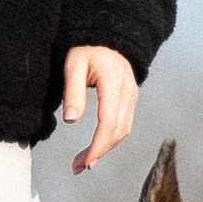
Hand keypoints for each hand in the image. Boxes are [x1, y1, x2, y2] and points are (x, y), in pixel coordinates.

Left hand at [61, 46, 137, 177]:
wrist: (108, 34)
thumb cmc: (87, 48)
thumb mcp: (73, 65)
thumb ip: (72, 92)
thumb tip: (71, 121)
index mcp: (113, 82)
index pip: (108, 122)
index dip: (98, 145)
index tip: (86, 162)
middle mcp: (127, 91)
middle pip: (118, 131)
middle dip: (99, 152)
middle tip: (78, 167)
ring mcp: (132, 95)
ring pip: (123, 130)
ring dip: (105, 149)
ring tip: (83, 161)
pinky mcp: (130, 98)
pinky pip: (124, 124)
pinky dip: (111, 139)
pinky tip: (97, 146)